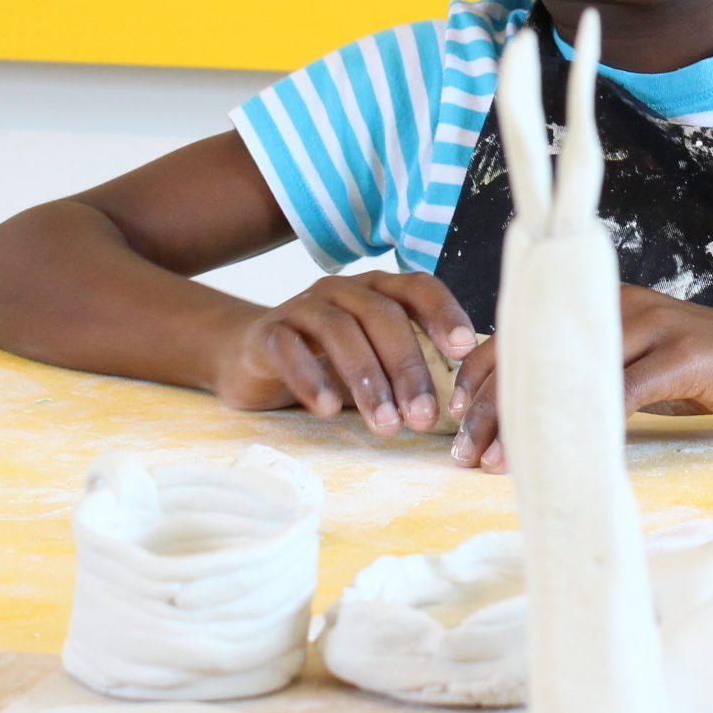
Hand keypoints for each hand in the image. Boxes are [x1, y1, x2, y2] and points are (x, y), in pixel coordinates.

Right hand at [215, 270, 476, 435]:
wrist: (248, 355)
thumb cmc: (326, 360)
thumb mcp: (373, 359)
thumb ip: (409, 368)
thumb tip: (463, 403)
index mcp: (376, 290)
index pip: (418, 287)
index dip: (444, 313)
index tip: (465, 351)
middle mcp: (342, 290)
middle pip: (382, 315)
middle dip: (408, 368)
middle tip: (424, 418)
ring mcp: (302, 307)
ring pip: (339, 331)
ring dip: (367, 380)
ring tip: (385, 425)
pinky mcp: (267, 333)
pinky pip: (289, 349)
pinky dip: (310, 378)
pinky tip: (328, 410)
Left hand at [446, 286, 712, 472]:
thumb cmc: (707, 372)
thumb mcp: (638, 365)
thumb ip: (592, 376)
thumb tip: (530, 413)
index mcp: (598, 304)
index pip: (520, 332)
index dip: (479, 375)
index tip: (454, 417)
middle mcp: (617, 305)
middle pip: (534, 352)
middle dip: (491, 406)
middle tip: (464, 453)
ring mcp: (653, 326)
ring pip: (569, 376)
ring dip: (529, 425)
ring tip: (497, 463)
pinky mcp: (685, 355)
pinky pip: (625, 394)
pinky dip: (591, 428)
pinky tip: (568, 458)